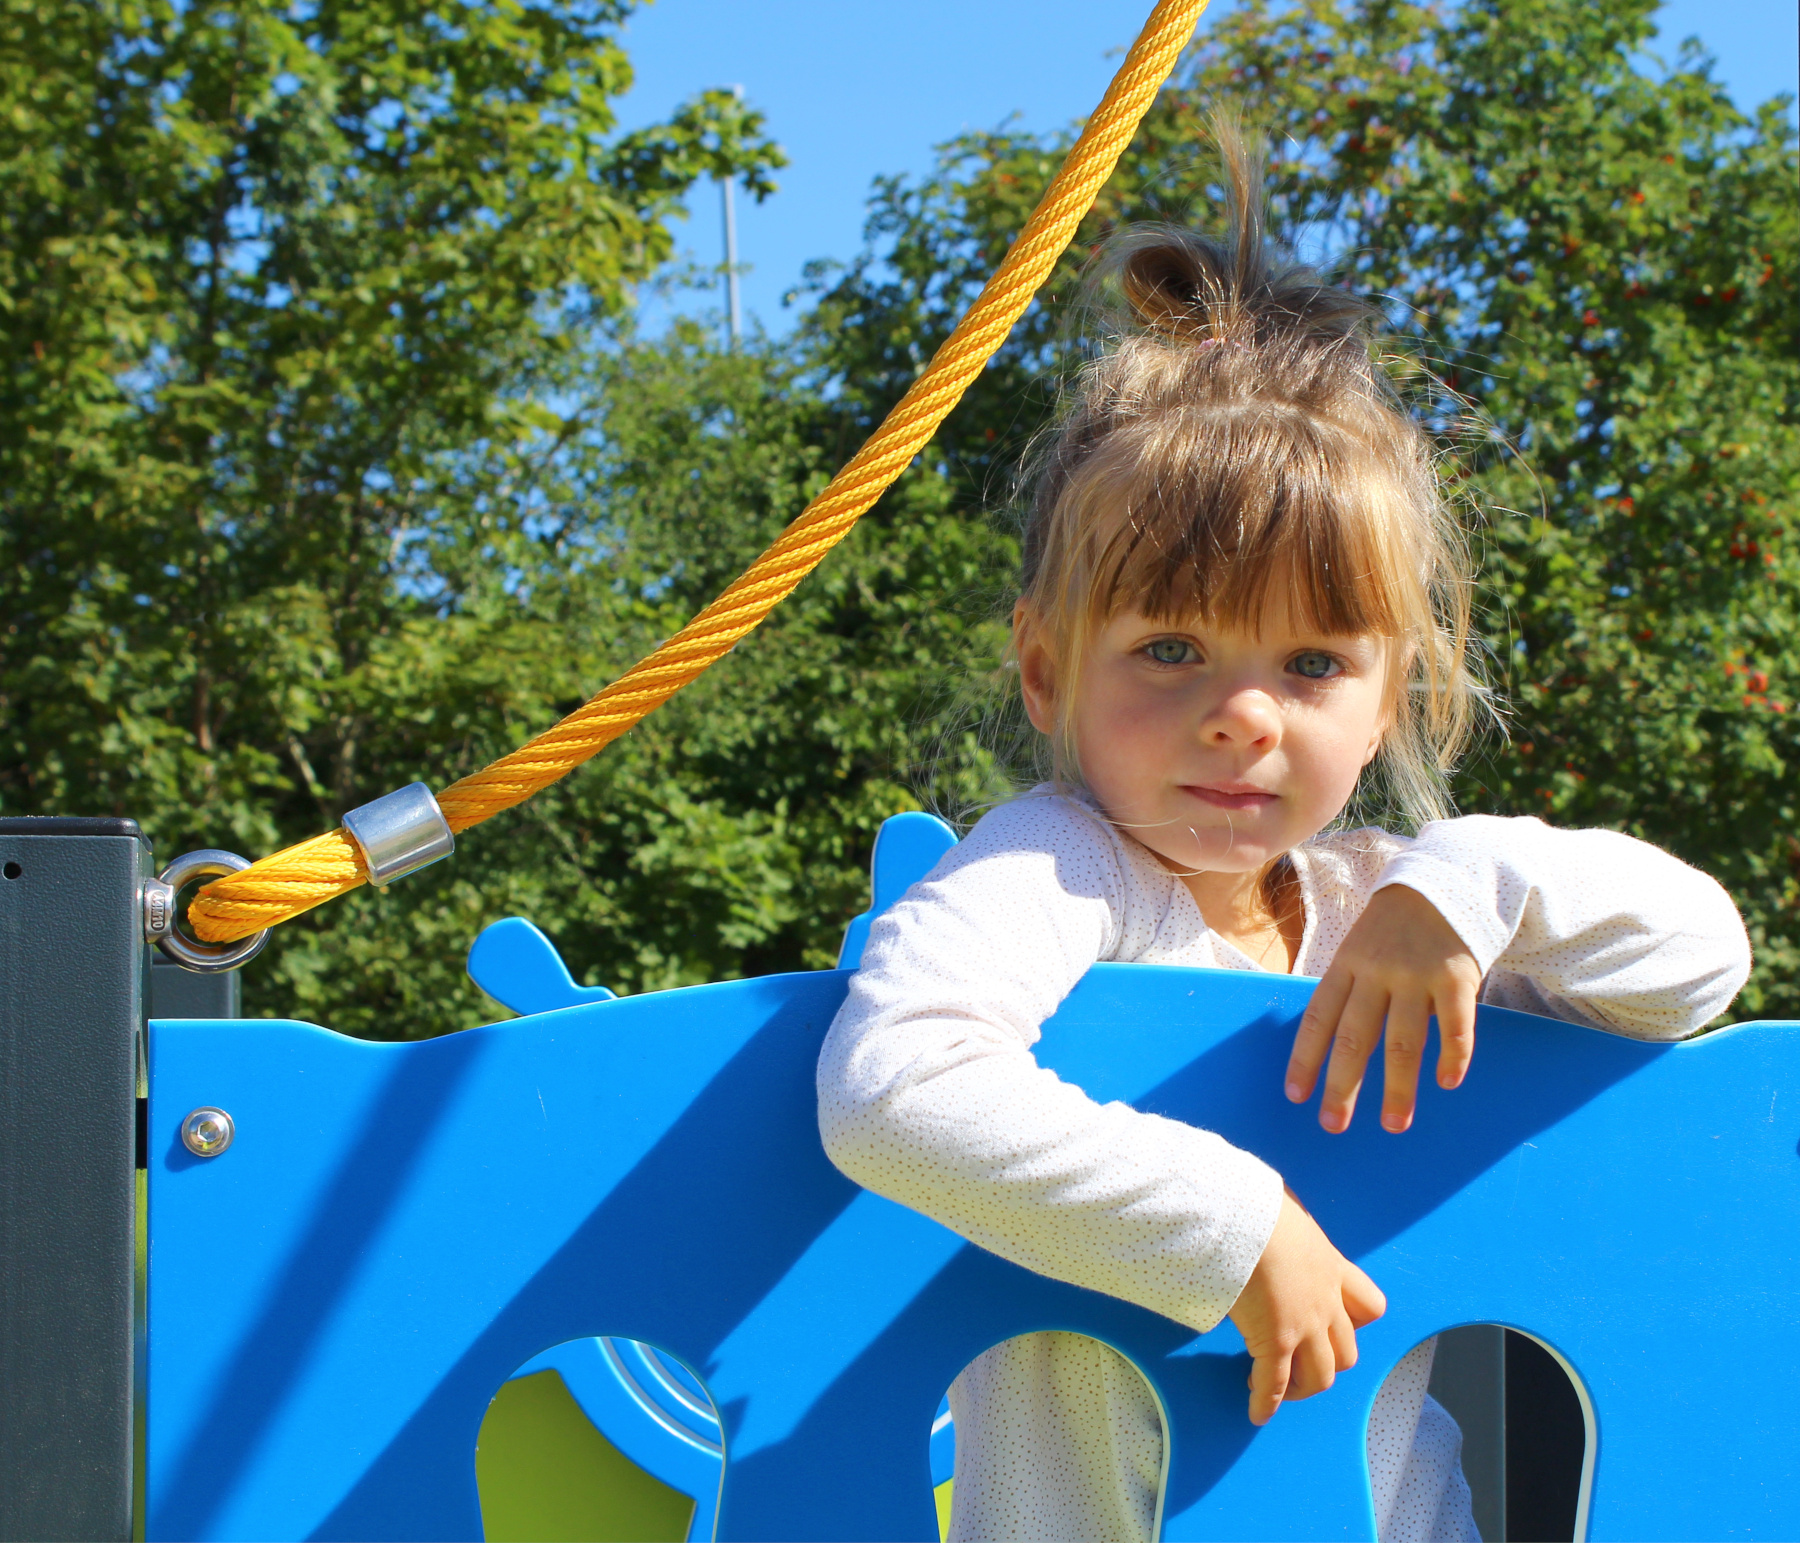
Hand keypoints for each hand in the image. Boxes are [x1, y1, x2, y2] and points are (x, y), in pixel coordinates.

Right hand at [1229, 1191, 1385, 1425]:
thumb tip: (1272, 1216)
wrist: (1240, 1217)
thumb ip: (1288, 1225)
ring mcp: (1303, 1325)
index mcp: (1331, 1267)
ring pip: (1320, 1376)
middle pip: (1346, 1352)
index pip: (1368, 1305)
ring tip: (1277, 1387)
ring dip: (1302, 1388)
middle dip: (1325, 1363)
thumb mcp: (1285, 1211)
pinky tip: (1257, 1412)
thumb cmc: (1255, 1205)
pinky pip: (1275, 1384)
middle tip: (1298, 1362)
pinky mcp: (1274, 1340)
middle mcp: (1325, 1302)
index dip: (1354, 1322)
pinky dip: (1267, 1403)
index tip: (1330, 1324)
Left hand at [1285, 884, 1481, 1133]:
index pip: (1319, 1018)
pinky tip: (1446, 1082)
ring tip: (1393, 1124)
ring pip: (1404, 1041)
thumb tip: (1326, 1051)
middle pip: (1354, 1037)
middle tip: (1333, 1125)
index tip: (1295, 1095)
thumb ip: (1348, 993)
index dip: (1305, 1057)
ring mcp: (1418, 975)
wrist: (1444, 885)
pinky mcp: (1457, 978)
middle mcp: (1378, 971)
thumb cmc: (1391, 932)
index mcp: (1346, 965)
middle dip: (1342, 1085)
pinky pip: (1456, 1025)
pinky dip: (1453, 1056)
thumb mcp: (1357, 950)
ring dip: (1398, 1087)